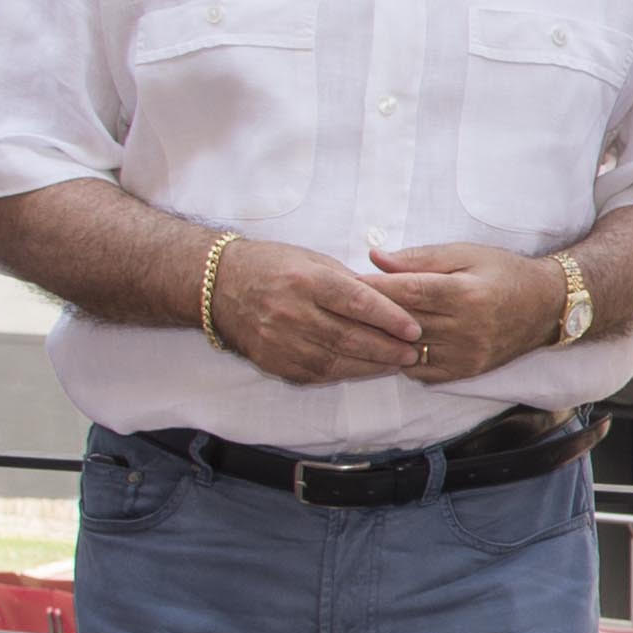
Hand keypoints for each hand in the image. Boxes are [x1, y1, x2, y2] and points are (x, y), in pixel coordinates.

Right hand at [196, 234, 428, 385]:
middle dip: (387, 348)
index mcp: (306, 280)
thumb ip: (348, 281)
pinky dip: (344, 373)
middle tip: (413, 352)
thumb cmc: (273, 266)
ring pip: (336, 361)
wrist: (219, 286)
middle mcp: (291, 311)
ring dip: (371, 365)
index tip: (414, 328)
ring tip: (396, 363)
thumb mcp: (312, 259)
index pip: (357, 302)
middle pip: (350, 337)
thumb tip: (389, 300)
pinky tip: (363, 369)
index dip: (390, 318)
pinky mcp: (273, 361)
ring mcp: (280, 340)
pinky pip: (316, 373)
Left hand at [361, 240, 562, 388]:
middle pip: (404, 322)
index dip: (375, 286)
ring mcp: (466, 356)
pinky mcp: (465, 372)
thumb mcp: (466, 254)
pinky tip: (388, 343)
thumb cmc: (503, 273)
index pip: (409, 291)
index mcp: (467, 294)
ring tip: (357, 324)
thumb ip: (421, 258)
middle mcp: (467, 330)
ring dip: (380, 338)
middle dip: (370, 311)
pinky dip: (399, 357)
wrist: (545, 307)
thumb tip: (376, 257)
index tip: (347, 280)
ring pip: (406, 350)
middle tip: (341, 302)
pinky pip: (419, 370)